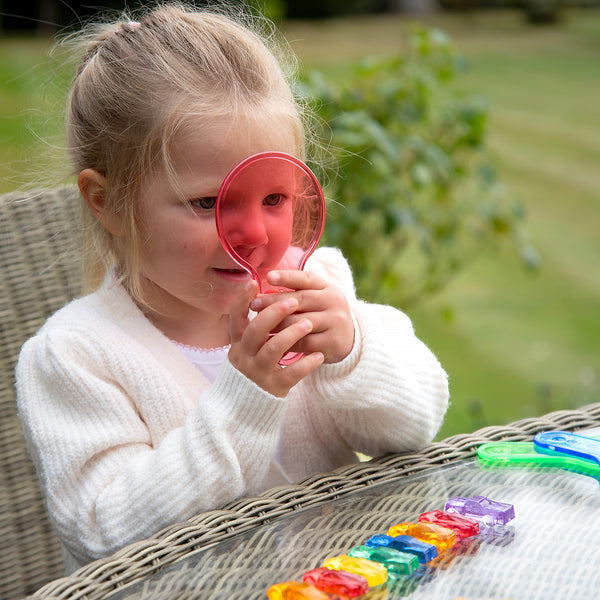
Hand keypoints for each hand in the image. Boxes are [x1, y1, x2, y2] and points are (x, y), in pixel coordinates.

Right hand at [228, 280, 324, 396]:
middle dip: (275, 313)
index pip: (235, 318)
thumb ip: (255, 325)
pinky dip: (306, 364)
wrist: (248, 406)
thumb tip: (261, 292)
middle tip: (294, 301)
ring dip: (292, 334)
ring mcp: (258, 372)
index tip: (253, 282)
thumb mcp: (248, 347)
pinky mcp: (273, 387)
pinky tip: (318, 355)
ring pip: (273, 349)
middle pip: (255, 330)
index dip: (242, 300)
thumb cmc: (254, 366)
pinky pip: (290, 374)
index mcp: (239, 342)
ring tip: (309, 324)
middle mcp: (244, 355)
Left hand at [249, 270, 354, 363]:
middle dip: (274, 302)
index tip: (269, 276)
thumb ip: (294, 293)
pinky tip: (272, 342)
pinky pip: (304, 342)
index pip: (306, 278)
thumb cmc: (322, 314)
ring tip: (259, 325)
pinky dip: (286, 343)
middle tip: (254, 305)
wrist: (348, 339)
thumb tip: (265, 293)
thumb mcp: (315, 298)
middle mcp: (333, 301)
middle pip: (300, 300)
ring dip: (277, 324)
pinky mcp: (332, 342)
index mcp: (327, 288)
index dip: (287, 277)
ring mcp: (334, 322)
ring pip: (300, 322)